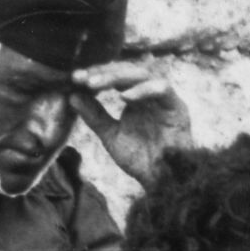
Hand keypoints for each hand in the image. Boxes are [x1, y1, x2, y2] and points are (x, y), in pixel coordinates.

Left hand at [70, 61, 193, 187]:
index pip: (115, 76)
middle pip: (126, 70)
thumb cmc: (140, 159)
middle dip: (102, 72)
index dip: (95, 74)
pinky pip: (162, 88)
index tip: (74, 78)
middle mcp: (150, 93)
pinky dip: (143, 89)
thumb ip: (94, 116)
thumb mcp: (111, 135)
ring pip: (142, 74)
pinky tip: (124, 97)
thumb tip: (71, 95)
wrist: (162, 180)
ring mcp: (164, 98)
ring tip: (95, 84)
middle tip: (82, 78)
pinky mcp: (177, 106)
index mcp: (135, 97)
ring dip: (116, 77)